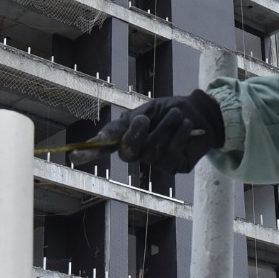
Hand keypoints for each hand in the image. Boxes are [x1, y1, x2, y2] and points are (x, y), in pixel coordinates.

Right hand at [100, 91, 225, 174]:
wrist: (200, 113)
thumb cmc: (171, 110)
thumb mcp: (148, 110)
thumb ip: (128, 122)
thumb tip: (103, 136)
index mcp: (129, 137)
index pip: (107, 147)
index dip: (92, 151)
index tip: (78, 152)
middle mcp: (140, 153)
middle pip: (128, 152)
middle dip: (134, 135)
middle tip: (144, 120)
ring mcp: (157, 162)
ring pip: (153, 150)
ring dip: (166, 127)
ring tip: (177, 115)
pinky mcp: (175, 167)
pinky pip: (171, 153)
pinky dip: (179, 135)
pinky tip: (187, 125)